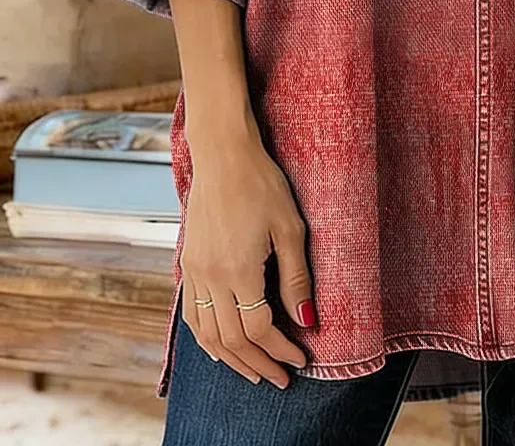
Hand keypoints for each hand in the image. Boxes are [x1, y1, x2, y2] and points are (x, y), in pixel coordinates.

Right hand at [180, 132, 315, 387]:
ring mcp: (194, 271)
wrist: (223, 155)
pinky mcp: (187, 263)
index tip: (301, 359)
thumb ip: (296, 277)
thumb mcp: (290, 227)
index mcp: (239, 270)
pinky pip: (191, 315)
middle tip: (281, 378)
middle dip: (259, 364)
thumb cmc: (262, 184)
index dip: (282, 349)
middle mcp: (211, 277)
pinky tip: (221, 348)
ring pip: (207, 335)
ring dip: (232, 359)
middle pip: (232, 340)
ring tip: (255, 372)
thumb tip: (308, 320)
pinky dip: (206, 340)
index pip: (260, 329)